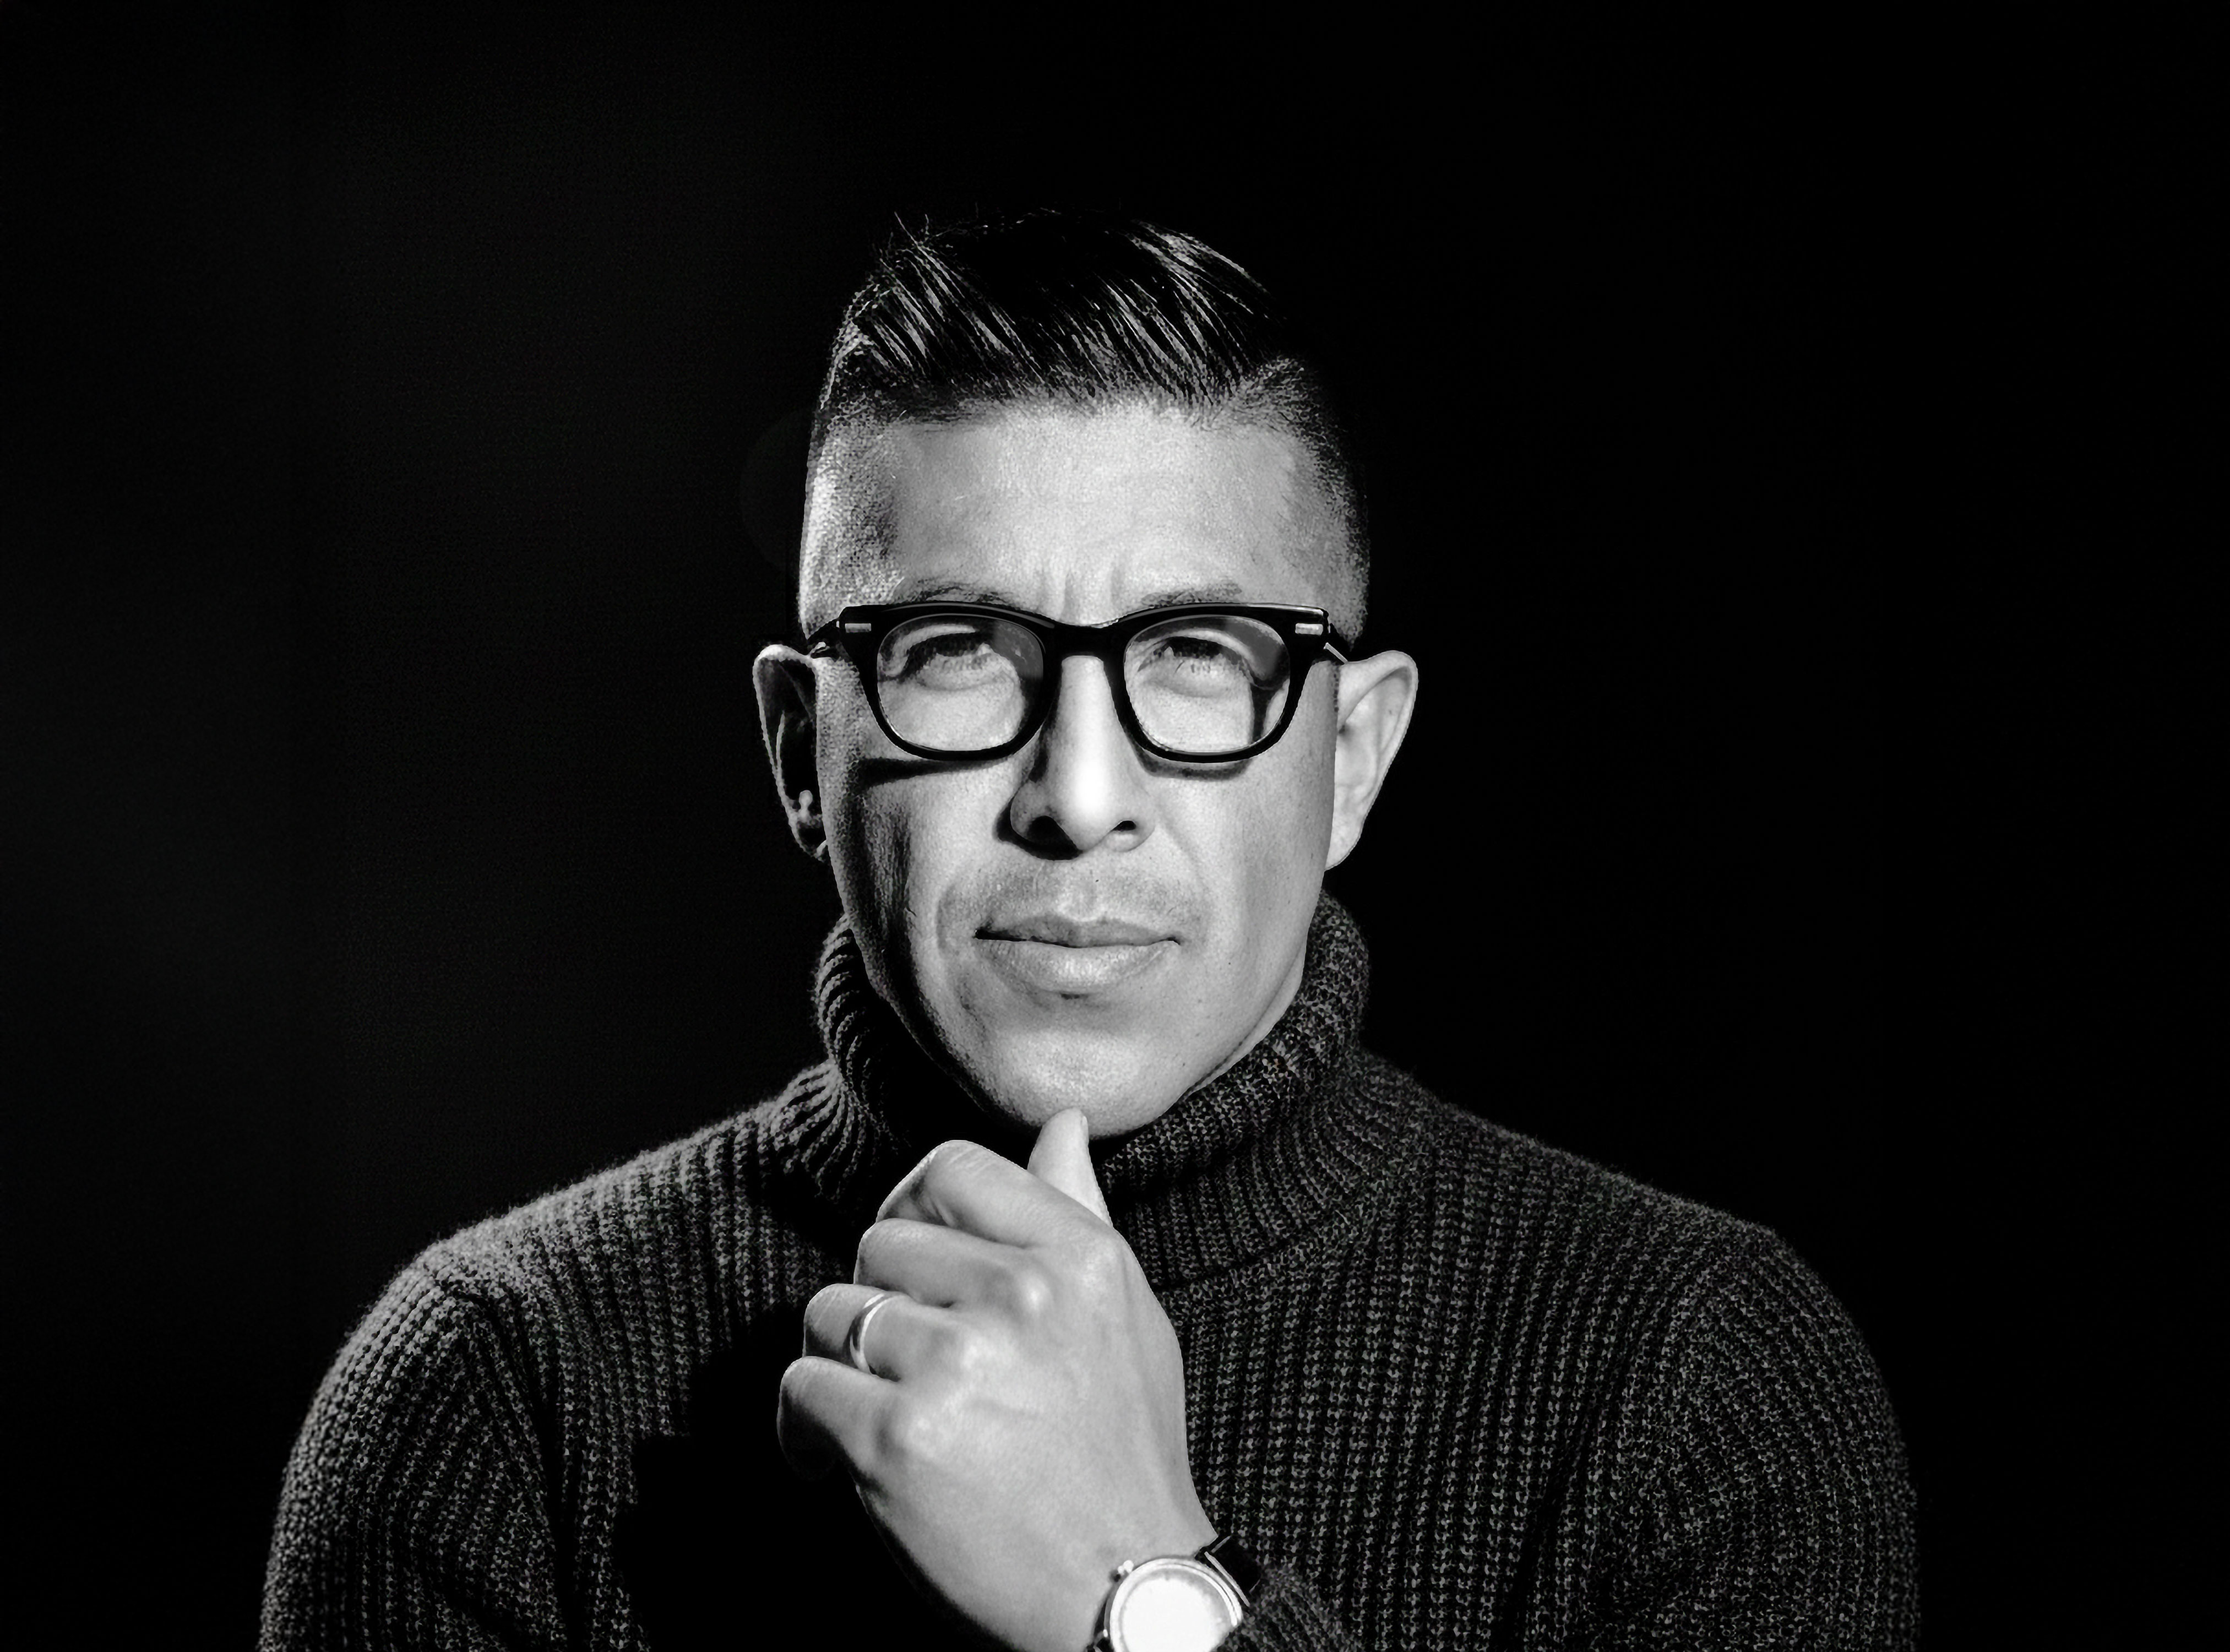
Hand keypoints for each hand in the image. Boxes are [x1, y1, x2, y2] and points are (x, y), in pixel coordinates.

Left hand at [779, 1109, 1213, 1651]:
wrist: (1124, 1596)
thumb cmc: (1123, 1454)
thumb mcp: (1126, 1315)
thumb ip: (1079, 1213)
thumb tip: (1061, 1124)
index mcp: (1079, 1255)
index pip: (953, 1170)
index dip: (912, 1210)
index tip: (911, 1264)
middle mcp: (1020, 1294)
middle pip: (879, 1244)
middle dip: (877, 1304)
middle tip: (904, 1369)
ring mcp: (956, 1364)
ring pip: (832, 1314)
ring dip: (838, 1369)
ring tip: (876, 1418)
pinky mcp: (897, 1439)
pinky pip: (802, 1389)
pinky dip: (802, 1433)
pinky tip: (833, 1468)